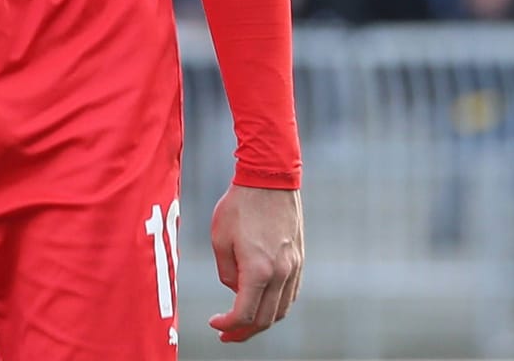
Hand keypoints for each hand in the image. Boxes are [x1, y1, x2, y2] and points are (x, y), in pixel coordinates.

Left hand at [207, 184, 302, 342]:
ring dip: (262, 321)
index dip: (228, 325)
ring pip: (281, 309)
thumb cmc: (239, 206)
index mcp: (259, 270)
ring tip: (242, 324)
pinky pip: (289, 294)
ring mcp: (294, 267)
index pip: (244, 313)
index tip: (214, 324)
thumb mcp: (219, 238)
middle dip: (244, 332)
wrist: (269, 179)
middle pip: (266, 318)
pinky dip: (275, 305)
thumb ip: (227, 272)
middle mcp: (281, 273)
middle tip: (226, 335)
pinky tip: (260, 303)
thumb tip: (236, 290)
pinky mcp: (299, 259)